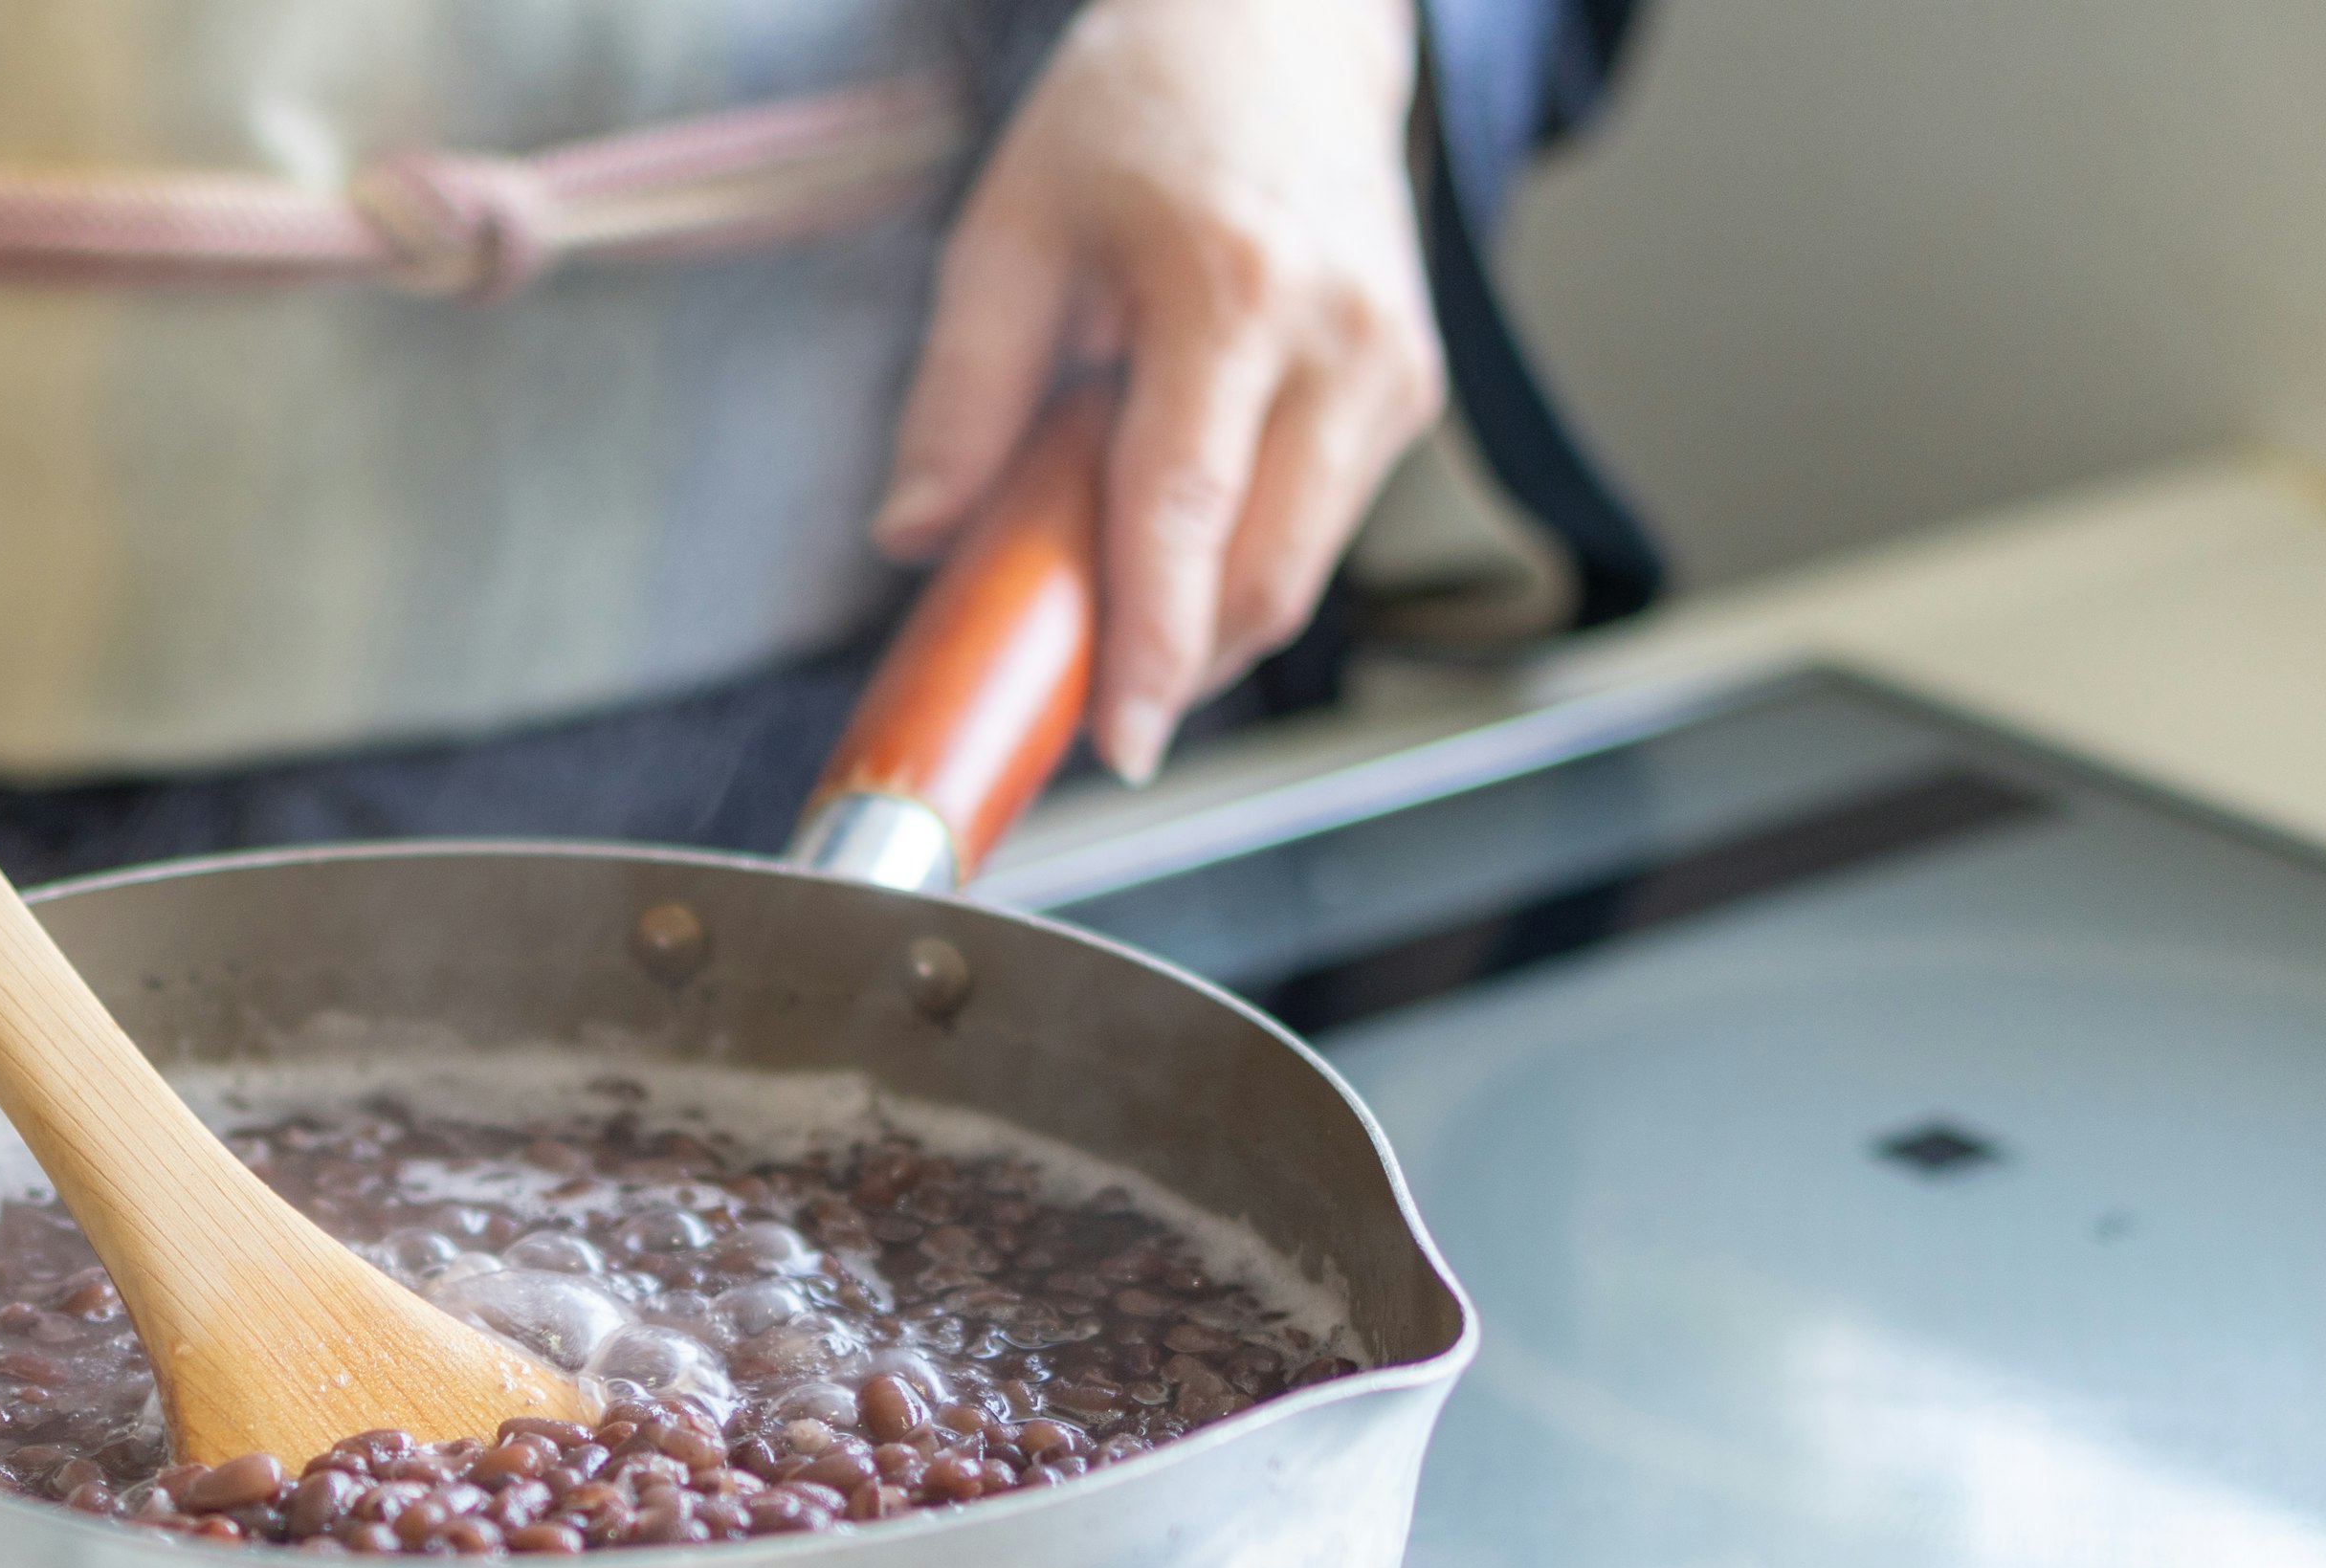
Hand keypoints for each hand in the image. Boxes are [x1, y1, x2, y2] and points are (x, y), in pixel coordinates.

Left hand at [873, 0, 1440, 779]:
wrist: (1282, 36)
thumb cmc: (1143, 114)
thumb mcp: (1012, 233)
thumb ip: (960, 395)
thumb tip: (916, 537)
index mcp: (1233, 295)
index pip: (1186, 517)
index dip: (1152, 650)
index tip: (1118, 740)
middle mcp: (1341, 341)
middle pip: (1265, 578)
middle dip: (1176, 665)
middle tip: (1085, 696)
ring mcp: (1393, 372)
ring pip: (1300, 571)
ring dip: (1206, 622)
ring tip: (1116, 592)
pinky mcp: (1409, 395)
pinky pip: (1320, 528)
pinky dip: (1242, 562)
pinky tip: (1177, 530)